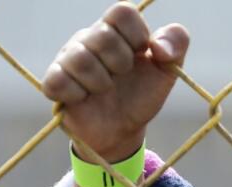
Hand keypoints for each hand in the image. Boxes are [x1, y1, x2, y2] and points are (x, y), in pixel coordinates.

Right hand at [42, 3, 189, 161]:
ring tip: (104, 90)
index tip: (141, 55)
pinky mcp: (55, 82)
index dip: (137, 36)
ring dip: (101, 82)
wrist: (123, 129)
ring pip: (80, 59)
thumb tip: (158, 47)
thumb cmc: (141, 94)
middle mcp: (89, 38)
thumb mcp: (168, 71)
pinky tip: (85, 98)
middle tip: (121, 76)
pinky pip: (58, 81)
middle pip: (102, 36)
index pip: (122, 12)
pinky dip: (77, 94)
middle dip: (121, 63)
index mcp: (115, 30)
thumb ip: (176, 44)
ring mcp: (68, 58)